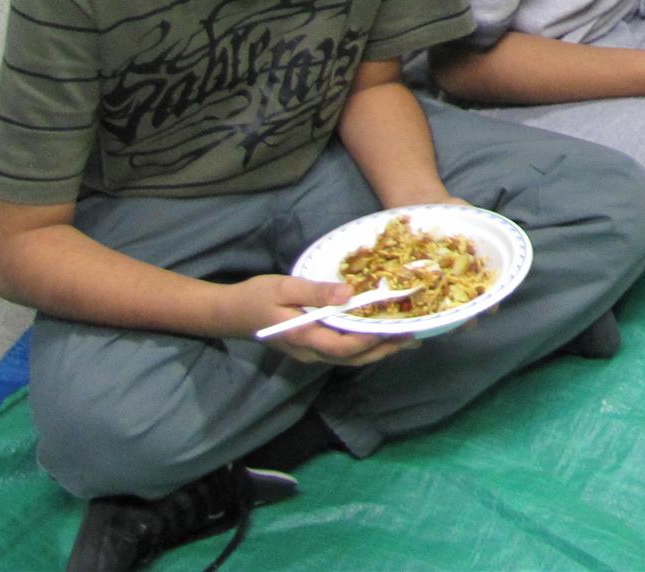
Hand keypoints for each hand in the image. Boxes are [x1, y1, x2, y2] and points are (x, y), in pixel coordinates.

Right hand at [230, 274, 416, 366]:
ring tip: (405, 339)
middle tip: (413, 336)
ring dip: (377, 350)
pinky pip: (342, 352)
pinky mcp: (311, 348)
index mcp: (304, 337)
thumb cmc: (257, 296)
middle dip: (384, 349)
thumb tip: (349, 293)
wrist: (230, 314)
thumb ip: (316, 291)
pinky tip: (379, 335)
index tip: (398, 327)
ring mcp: (310, 353)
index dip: (374, 339)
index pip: (346, 345)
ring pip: (349, 358)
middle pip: (353, 357)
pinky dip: (364, 346)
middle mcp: (310, 352)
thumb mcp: (284, 286)